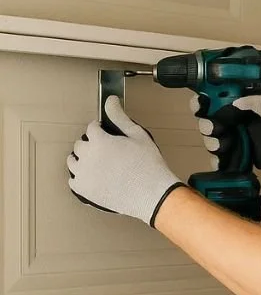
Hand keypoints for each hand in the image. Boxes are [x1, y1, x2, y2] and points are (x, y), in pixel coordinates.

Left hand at [67, 96, 185, 226]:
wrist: (152, 194)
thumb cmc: (148, 166)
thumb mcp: (137, 135)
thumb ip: (120, 117)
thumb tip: (111, 100)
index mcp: (99, 141)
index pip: (91, 128)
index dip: (100, 129)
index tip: (107, 133)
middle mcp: (87, 157)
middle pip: (80, 144)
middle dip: (92, 143)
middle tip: (107, 150)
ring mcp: (83, 175)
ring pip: (73, 161)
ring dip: (83, 159)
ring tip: (100, 163)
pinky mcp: (83, 191)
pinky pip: (73, 180)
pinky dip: (81, 177)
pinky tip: (95, 176)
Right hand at [190, 92, 260, 176]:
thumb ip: (255, 102)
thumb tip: (238, 102)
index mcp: (233, 107)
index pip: (209, 101)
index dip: (200, 102)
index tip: (201, 103)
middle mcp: (227, 122)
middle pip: (205, 121)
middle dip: (206, 125)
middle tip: (213, 127)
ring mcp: (227, 139)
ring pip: (209, 140)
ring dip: (213, 142)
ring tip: (223, 144)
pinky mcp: (228, 156)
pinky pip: (215, 159)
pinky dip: (217, 160)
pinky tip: (222, 159)